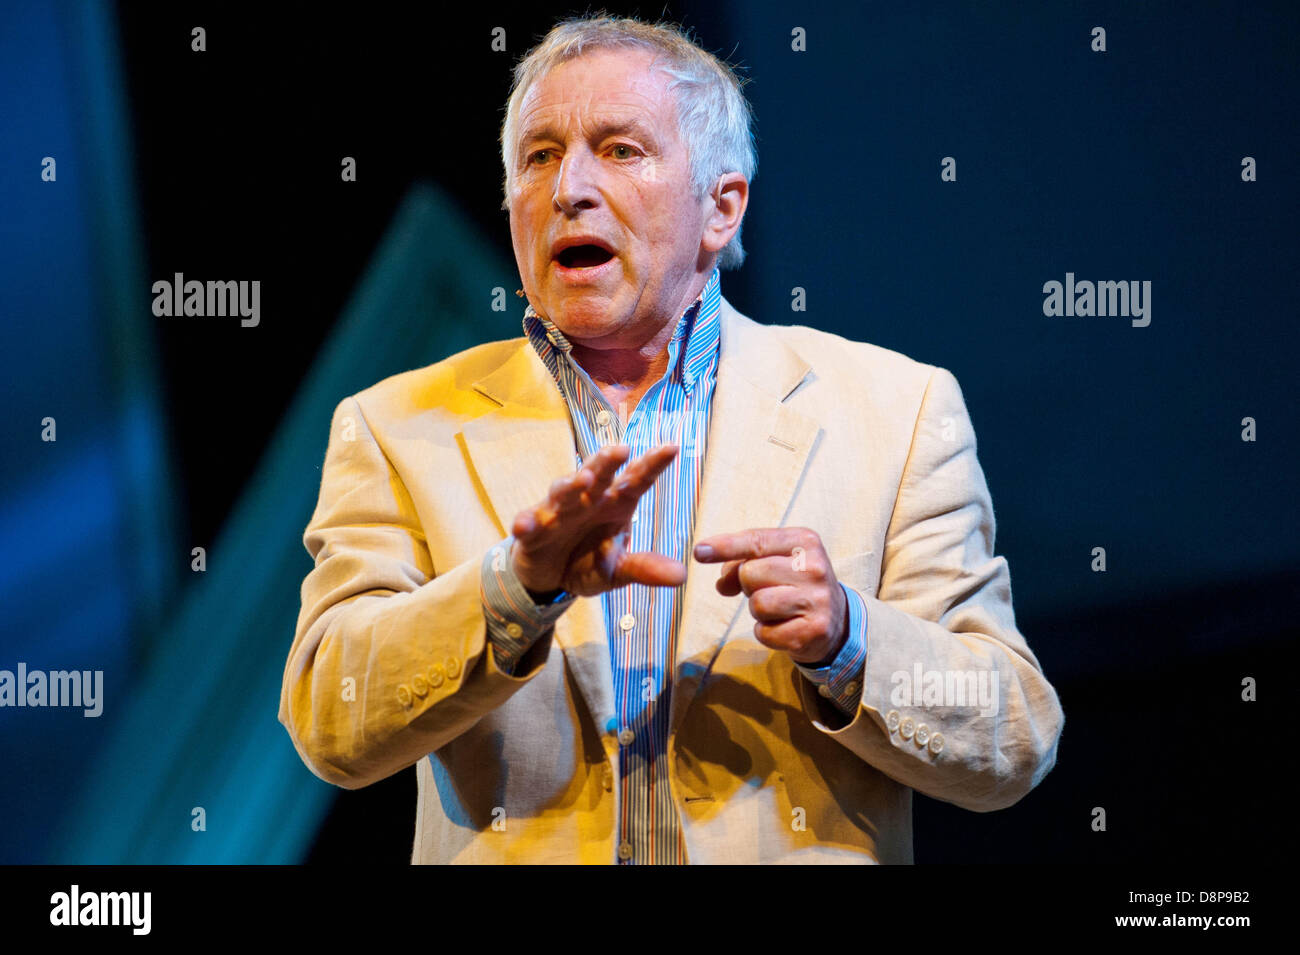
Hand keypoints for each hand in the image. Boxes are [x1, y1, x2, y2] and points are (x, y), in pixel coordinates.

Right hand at [510, 443, 685, 597]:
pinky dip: (525, 523)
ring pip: (564, 491)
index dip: (653, 464)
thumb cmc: (589, 562)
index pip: (637, 480)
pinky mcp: (532, 529)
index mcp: (615, 504)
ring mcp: (558, 511)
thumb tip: (682, 576)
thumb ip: (645, 568)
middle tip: (621, 450)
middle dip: (608, 461)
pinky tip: (523, 526)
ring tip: (584, 479)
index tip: (672, 448)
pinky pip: (528, 523)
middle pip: (599, 474)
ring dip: (572, 483)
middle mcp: (588, 500)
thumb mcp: (619, 570)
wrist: (551, 578)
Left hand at [692, 527, 848, 664]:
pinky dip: (766, 632)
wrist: (836, 619)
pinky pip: (765, 632)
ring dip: (757, 610)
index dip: (724, 546)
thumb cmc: (794, 583)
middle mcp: (814, 567)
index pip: (756, 541)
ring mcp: (817, 600)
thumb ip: (743, 562)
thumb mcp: (775, 561)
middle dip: (747, 585)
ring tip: (777, 608)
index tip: (699, 551)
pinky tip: (784, 626)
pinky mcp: (813, 631)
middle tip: (767, 589)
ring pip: (757, 604)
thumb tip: (722, 583)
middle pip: (750, 574)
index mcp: (805, 542)